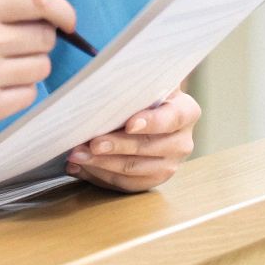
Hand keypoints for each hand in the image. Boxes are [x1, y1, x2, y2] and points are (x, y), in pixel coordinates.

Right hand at [0, 0, 73, 126]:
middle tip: (15, 47)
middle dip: (40, 42)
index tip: (68, 22)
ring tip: (1, 68)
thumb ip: (8, 14)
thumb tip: (58, 23)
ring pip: (42, 68)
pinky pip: (29, 95)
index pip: (40, 1)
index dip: (63, 11)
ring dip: (30, 68)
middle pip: (47, 38)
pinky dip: (19, 91)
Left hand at [65, 89, 199, 191]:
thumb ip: (133, 81)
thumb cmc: (141, 92)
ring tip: (78, 155)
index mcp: (186, 112)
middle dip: (116, 146)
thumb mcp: (144, 81)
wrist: (144, 111)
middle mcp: (182, 142)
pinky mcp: (151, 181)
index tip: (129, 124)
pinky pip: (125, 184)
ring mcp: (169, 165)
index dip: (152, 122)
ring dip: (102, 163)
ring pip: (134, 169)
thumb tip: (109, 80)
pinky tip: (80, 166)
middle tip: (92, 143)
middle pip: (148, 147)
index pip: (172, 118)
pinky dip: (100, 175)